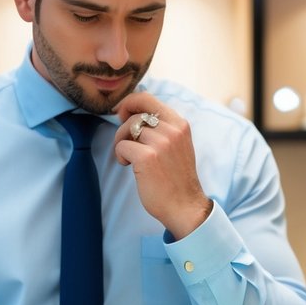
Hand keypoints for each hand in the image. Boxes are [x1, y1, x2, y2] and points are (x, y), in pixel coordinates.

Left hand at [113, 92, 212, 238]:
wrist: (185, 206)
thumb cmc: (176, 178)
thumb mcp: (177, 145)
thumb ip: (162, 128)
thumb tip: (133, 113)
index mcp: (180, 124)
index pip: (147, 98)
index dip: (129, 102)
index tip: (121, 112)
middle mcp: (173, 130)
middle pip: (135, 115)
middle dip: (123, 128)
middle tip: (124, 142)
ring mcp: (161, 143)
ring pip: (127, 129)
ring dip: (122, 142)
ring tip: (129, 157)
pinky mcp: (147, 157)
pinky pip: (122, 146)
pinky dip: (120, 156)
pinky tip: (128, 165)